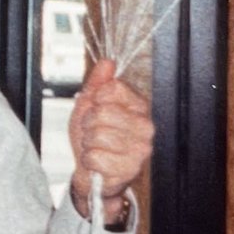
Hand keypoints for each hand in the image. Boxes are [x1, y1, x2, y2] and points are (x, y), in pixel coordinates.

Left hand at [68, 59, 153, 221]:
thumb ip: (98, 83)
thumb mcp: (89, 104)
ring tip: (96, 147)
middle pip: (102, 113)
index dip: (95, 100)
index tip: (96, 110)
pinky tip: (98, 162)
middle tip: (93, 132)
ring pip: (97, 135)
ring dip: (88, 143)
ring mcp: (140, 149)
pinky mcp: (131, 169)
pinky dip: (89, 160)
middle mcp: (145, 126)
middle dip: (88, 124)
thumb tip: (107, 62)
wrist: (91, 170)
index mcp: (138, 106)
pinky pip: (96, 157)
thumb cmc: (92, 136)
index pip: (111, 89)